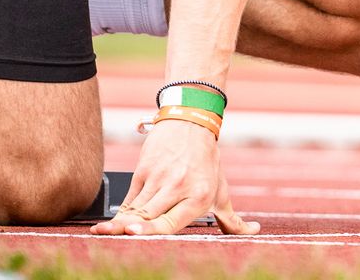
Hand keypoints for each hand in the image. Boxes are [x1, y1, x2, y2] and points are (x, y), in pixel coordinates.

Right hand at [90, 118, 257, 236]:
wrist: (191, 122)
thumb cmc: (207, 162)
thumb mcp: (221, 190)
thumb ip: (232, 218)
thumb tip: (255, 231)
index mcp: (198, 197)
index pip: (169, 221)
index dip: (148, 229)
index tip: (131, 232)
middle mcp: (178, 187)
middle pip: (147, 216)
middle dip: (128, 228)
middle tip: (111, 236)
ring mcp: (159, 177)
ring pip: (135, 207)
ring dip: (119, 222)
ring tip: (105, 233)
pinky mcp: (144, 168)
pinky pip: (130, 197)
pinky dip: (122, 211)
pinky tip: (114, 222)